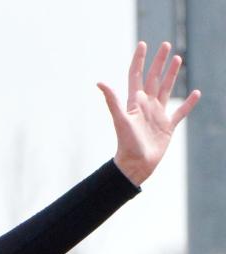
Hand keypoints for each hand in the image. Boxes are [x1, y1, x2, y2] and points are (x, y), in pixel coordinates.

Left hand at [98, 42, 200, 185]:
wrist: (135, 166)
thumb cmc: (126, 145)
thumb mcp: (120, 120)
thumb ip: (112, 101)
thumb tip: (100, 82)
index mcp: (135, 103)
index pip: (136, 76)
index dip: (139, 60)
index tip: (143, 44)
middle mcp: (146, 106)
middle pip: (153, 78)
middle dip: (158, 62)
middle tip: (165, 45)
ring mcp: (157, 116)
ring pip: (166, 90)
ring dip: (171, 75)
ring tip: (177, 59)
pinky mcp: (167, 127)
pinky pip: (180, 112)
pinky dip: (188, 103)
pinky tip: (195, 93)